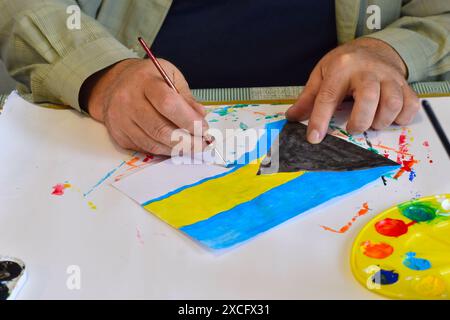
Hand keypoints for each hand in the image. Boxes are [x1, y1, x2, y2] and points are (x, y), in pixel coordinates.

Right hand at [80, 58, 207, 154]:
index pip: (168, 104)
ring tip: (192, 147)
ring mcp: (120, 120)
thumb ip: (186, 97)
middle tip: (203, 144)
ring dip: (177, 149)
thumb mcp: (170, 76)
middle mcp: (128, 101)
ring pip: (153, 143)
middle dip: (187, 141)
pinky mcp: (118, 135)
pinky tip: (174, 146)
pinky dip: (164, 150)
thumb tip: (201, 117)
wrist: (115, 84)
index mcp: (144, 81)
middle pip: (160, 129)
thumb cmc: (148, 80)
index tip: (204, 129)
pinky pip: (145, 148)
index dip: (189, 120)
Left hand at [286, 37, 419, 143]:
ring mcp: (390, 76)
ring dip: (381, 121)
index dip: (320, 120)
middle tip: (353, 129)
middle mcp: (368, 70)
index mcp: (342, 67)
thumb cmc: (344, 65)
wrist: (374, 48)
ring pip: (393, 104)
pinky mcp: (405, 84)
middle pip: (369, 99)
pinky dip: (401, 118)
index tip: (314, 139)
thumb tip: (292, 117)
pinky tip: (388, 118)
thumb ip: (307, 98)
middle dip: (360, 121)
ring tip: (371, 123)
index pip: (328, 96)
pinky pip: (410, 105)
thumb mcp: (321, 74)